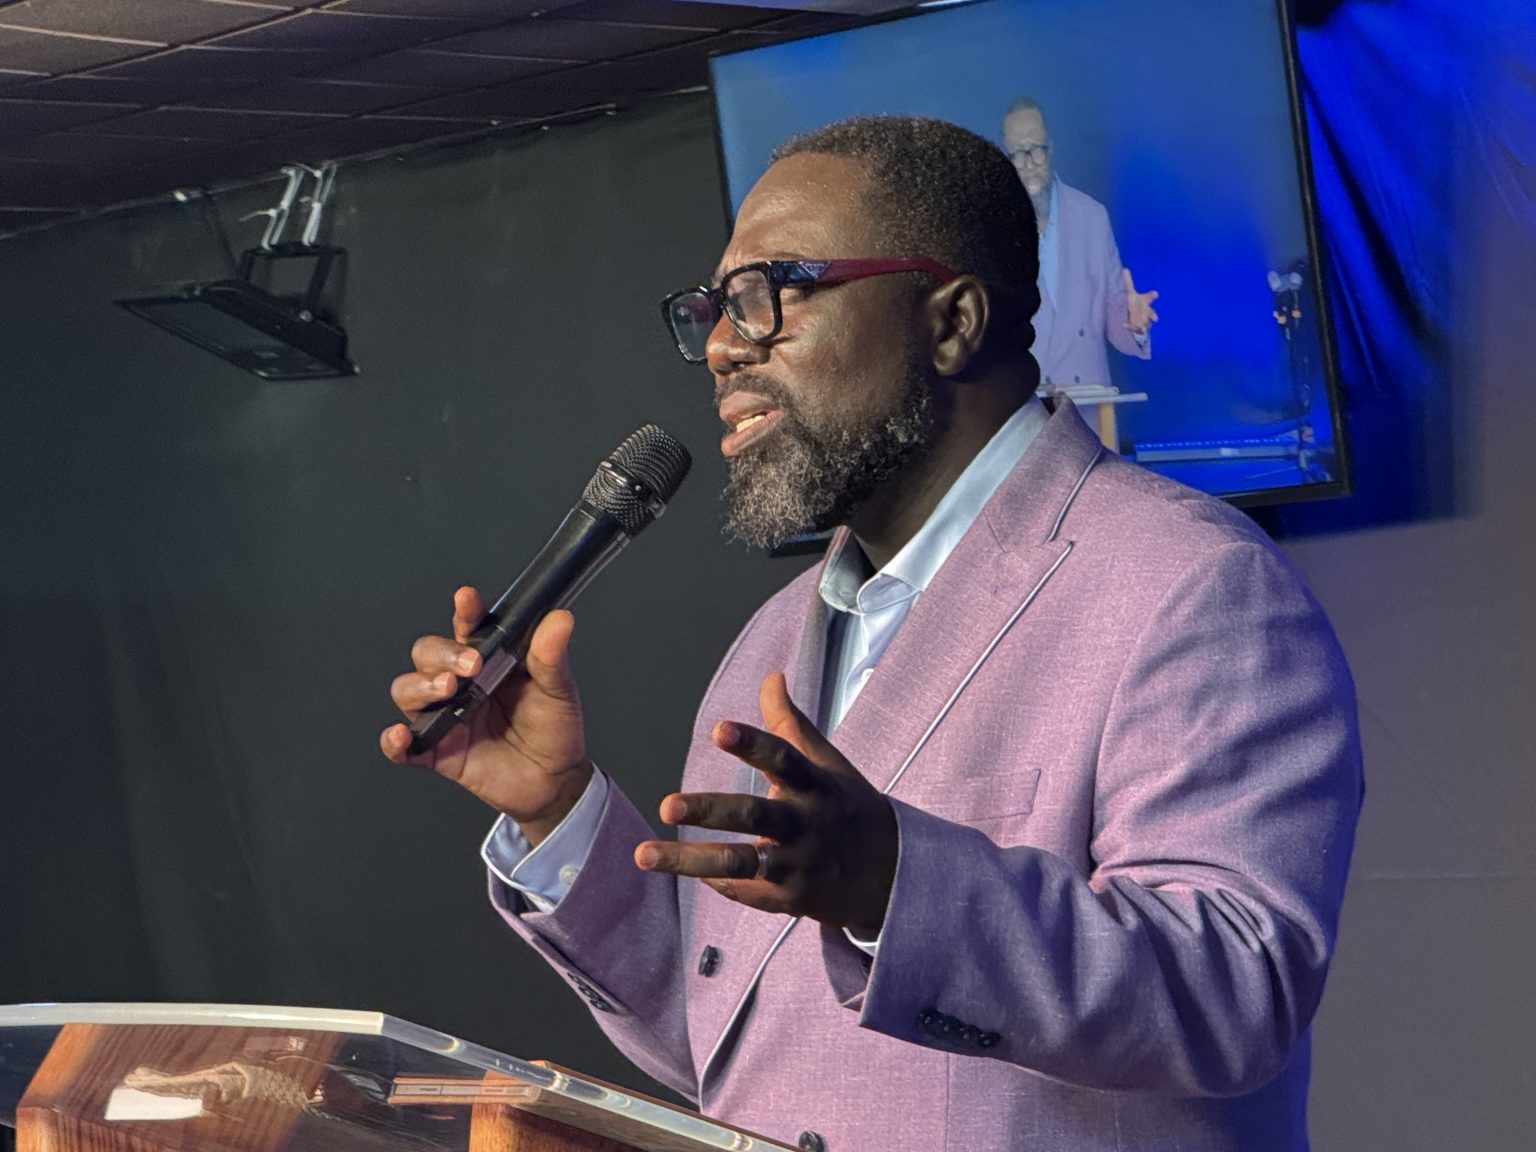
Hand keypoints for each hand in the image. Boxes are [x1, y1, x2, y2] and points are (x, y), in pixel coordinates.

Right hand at [380, 587, 592, 844]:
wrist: (554, 782)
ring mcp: (444, 716)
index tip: (467, 599)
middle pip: (427, 655)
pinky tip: (401, 735)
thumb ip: (551, 658)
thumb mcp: (558, 690)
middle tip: (470, 666)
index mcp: (488, 661)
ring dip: (419, 686)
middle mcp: (460, 684)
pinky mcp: (437, 752)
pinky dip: (394, 741)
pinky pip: (403, 747)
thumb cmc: (554, 730)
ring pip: (408, 691)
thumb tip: (560, 620)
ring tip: (446, 690)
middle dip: (442, 655)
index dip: (464, 612)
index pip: (468, 629)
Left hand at [634, 672, 897, 938]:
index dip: (752, 743)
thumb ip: (790, 723)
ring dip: (689, 860)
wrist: (894, 874)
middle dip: (710, 810)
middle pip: (755, 815)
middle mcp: (806, 823)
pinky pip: (747, 890)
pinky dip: (716, 882)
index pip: (784, 758)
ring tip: (642, 854)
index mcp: (816, 783)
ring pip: (740, 862)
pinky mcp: (791, 897)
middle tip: (666, 805)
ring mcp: (798, 863)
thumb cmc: (848, 807)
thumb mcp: (827, 763)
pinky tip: (683, 871)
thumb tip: (770, 677)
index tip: (718, 728)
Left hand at [1124, 267, 1159, 335]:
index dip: (1152, 295)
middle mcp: (1145, 310)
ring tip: (1141, 326)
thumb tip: (1124, 269)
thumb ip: (1128, 281)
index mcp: (1143, 301)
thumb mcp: (1130, 292)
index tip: (1156, 294)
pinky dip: (1133, 328)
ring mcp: (1143, 319)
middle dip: (1152, 314)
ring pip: (1145, 322)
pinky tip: (1125, 326)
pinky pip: (1137, 329)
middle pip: (1150, 312)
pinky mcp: (1139, 327)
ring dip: (1143, 324)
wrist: (1137, 316)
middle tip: (1155, 318)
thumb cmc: (1135, 302)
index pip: (1149, 297)